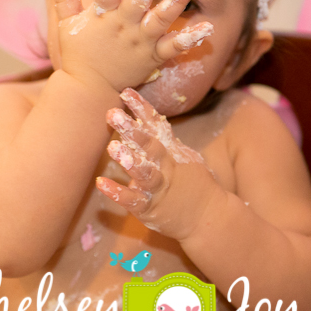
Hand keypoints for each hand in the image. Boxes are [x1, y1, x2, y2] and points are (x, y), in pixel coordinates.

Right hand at [45, 0, 212, 92]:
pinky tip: (207, 28)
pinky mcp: (152, 58)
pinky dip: (190, 39)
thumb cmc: (77, 57)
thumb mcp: (66, 26)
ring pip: (160, 19)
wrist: (88, 92)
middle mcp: (124, 27)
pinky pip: (174, 48)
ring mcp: (140, 42)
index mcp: (103, 17)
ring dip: (177, 0)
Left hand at [95, 89, 222, 239]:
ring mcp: (159, 188)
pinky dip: (118, 192)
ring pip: (145, 173)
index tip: (126, 92)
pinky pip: (133, 200)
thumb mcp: (183, 156)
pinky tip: (101, 183)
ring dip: (129, 160)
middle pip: (150, 146)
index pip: (156, 126)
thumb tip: (145, 117)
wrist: (209, 217)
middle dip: (132, 130)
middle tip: (113, 114)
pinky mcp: (151, 209)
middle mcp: (165, 167)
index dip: (141, 109)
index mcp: (170, 152)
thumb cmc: (193, 183)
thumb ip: (164, 138)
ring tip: (112, 147)